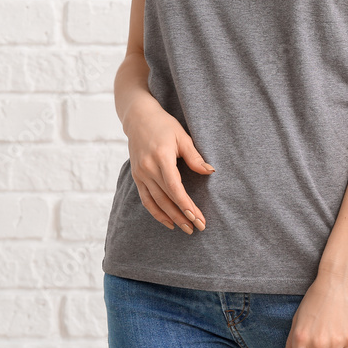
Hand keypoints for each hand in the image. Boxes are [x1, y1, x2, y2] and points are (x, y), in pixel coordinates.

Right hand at [123, 100, 214, 232]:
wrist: (138, 118)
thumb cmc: (164, 125)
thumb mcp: (182, 136)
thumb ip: (194, 156)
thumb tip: (210, 171)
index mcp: (161, 157)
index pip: (174, 187)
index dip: (185, 204)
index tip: (197, 217)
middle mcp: (148, 168)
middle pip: (166, 198)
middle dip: (182, 215)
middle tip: (197, 228)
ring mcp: (140, 173)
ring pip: (156, 202)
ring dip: (171, 217)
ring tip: (186, 228)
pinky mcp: (137, 176)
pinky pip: (146, 199)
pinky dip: (156, 212)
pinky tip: (168, 222)